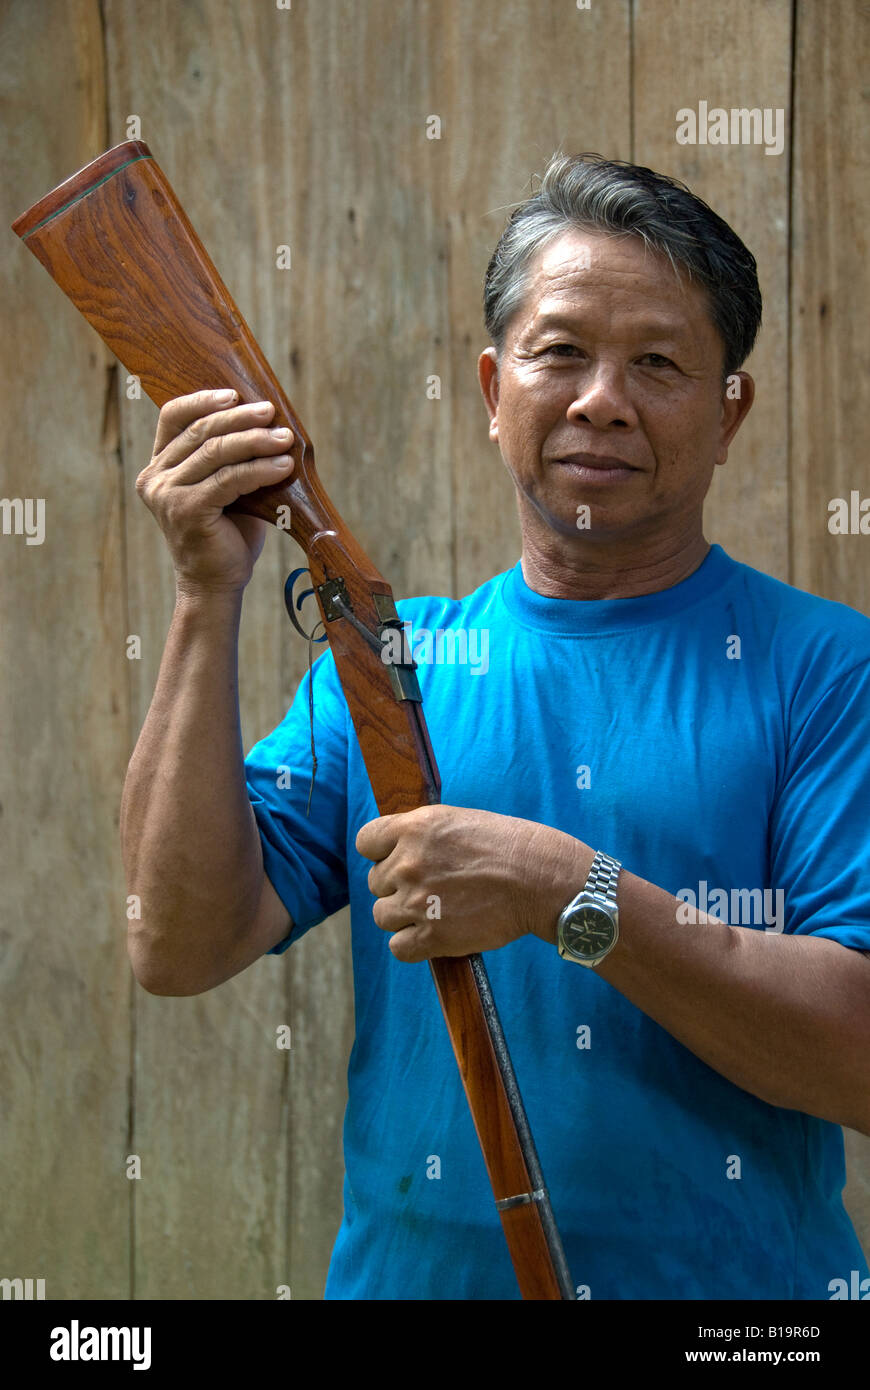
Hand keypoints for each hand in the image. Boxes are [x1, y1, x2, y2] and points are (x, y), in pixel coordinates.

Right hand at [135, 389, 294, 594]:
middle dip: (240, 419)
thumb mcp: (225, 488)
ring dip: (256, 442)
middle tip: (270, 412)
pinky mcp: (187, 510)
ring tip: (285, 438)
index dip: (203, 400)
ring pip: (216, 452)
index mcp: (158, 467)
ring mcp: (168, 494)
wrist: (216, 584)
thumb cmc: (226, 535)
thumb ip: (231, 458)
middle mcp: (156, 478)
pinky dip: (259, 469)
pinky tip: (283, 465)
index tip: (234, 395)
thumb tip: (265, 422)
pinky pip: (229, 479)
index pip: (173, 418)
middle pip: (200, 431)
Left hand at [355, 804, 591, 961]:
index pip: (365, 842)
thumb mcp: (457, 821)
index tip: (397, 859)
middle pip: (375, 883)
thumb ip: (420, 834)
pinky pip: (398, 948)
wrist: (538, 878)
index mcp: (414, 829)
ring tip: (433, 911)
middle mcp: (408, 864)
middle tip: (430, 887)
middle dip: (397, 886)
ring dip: (403, 916)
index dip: (380, 853)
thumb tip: (396, 851)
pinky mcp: (432, 937)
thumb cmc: (507, 846)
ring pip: (382, 916)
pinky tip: (432, 935)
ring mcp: (417, 902)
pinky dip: (412, 945)